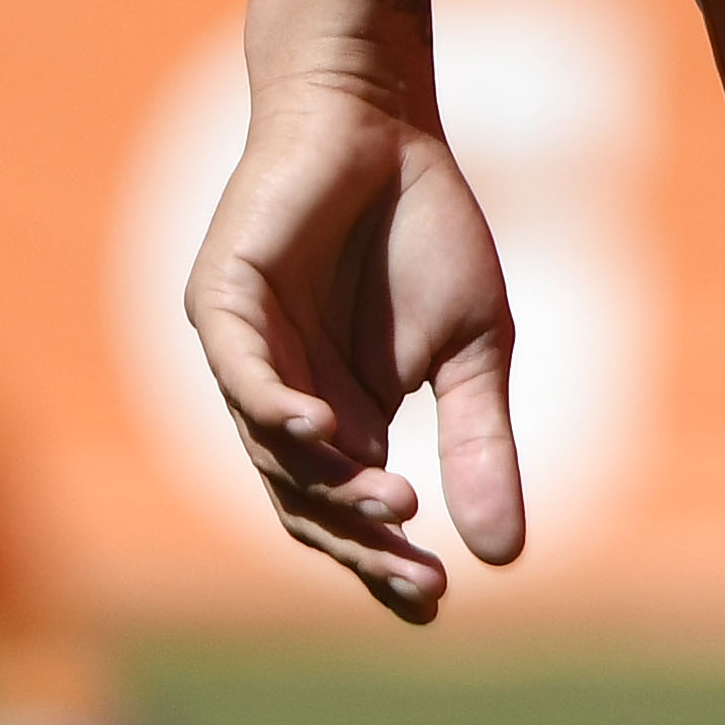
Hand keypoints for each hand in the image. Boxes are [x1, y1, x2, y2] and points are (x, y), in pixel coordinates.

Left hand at [180, 54, 523, 623]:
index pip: (347, 515)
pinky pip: (240, 373)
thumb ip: (479, 444)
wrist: (384, 124)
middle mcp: (284, 398)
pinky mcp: (221, 300)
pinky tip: (324, 432)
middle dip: (360, 544)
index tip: (432, 600)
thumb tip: (503, 559)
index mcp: (342, 420)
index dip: (381, 563)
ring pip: (273, 449)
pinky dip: (275, 409)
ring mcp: (245, 352)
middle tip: (417, 576)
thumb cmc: (424, 230)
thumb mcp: (473, 352)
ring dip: (332, 486)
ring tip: (396, 509)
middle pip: (305, 500)